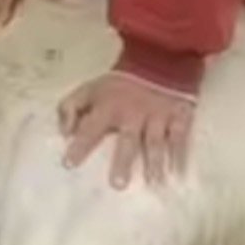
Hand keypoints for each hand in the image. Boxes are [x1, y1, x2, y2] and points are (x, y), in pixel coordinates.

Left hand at [58, 71, 194, 188]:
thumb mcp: (89, 88)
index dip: (79, 146)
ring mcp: (157, 116)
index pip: (90, 129)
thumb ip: (71, 107)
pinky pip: (180, 138)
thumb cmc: (118, 83)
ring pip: (155, 142)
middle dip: (122, 162)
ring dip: (155, 163)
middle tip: (118, 184)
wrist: (157, 60)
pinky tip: (178, 174)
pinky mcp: (178, 116)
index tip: (69, 165)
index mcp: (108, 107)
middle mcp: (132, 114)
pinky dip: (180, 156)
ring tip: (154, 183)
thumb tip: (64, 132)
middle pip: (127, 140)